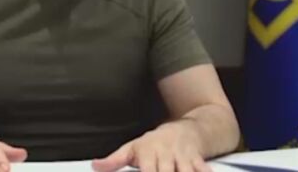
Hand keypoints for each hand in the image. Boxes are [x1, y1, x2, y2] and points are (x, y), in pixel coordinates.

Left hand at [91, 121, 209, 171]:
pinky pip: (202, 169)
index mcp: (148, 152)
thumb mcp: (133, 148)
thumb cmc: (155, 143)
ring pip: (185, 171)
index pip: (147, 170)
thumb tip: (95, 166)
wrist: (186, 128)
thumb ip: (115, 160)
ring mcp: (183, 156)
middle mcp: (166, 154)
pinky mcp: (198, 159)